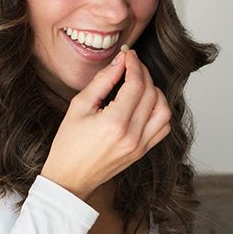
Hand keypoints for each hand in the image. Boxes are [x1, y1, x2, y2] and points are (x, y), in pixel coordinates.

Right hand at [40, 47, 170, 200]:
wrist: (70, 178)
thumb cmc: (68, 145)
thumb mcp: (79, 107)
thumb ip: (102, 82)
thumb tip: (119, 63)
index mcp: (114, 123)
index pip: (136, 84)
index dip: (134, 64)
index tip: (127, 54)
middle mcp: (132, 135)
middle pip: (151, 93)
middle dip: (143, 73)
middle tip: (131, 64)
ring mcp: (140, 146)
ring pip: (164, 110)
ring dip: (155, 92)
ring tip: (140, 84)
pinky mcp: (142, 152)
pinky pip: (163, 128)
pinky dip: (159, 111)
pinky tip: (146, 104)